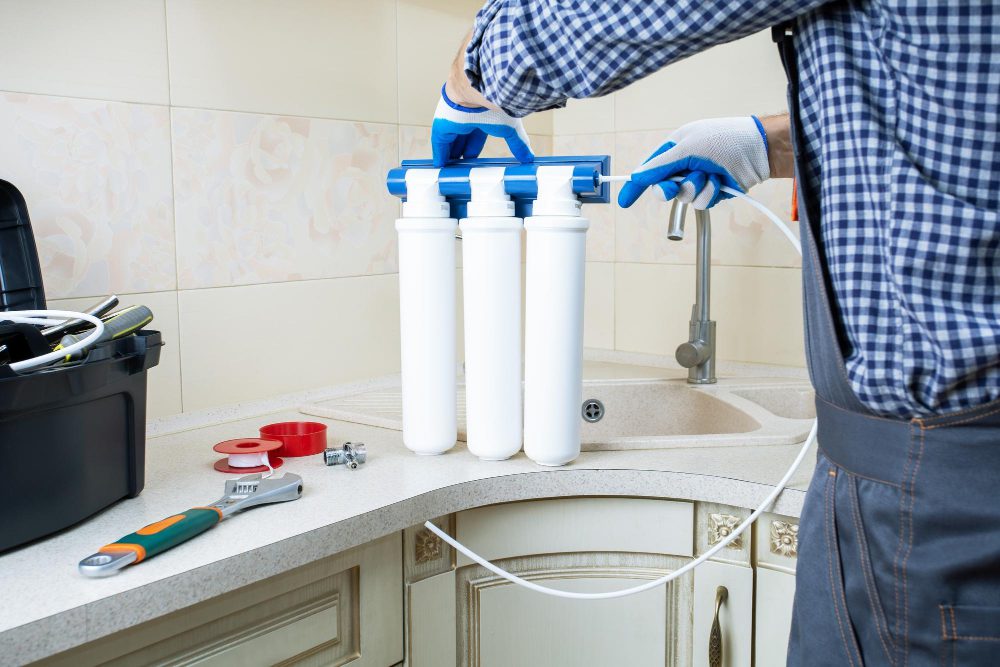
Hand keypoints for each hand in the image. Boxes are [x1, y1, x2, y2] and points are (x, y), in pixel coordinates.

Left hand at [431, 84, 533, 166]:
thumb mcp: (510, 128)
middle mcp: (466, 116)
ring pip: (450, 140)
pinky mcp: (442, 124)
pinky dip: (440, 154)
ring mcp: (453, 119)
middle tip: (460, 165)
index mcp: (481, 114)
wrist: (479, 88)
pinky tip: (440, 164)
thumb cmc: (496, 101)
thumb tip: (529, 157)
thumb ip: (518, 143)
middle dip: (461, 151)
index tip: (473, 159)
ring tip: (450, 168)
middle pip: (461, 138)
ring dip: (450, 154)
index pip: (476, 134)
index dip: (474, 147)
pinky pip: (439, 142)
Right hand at [618, 116, 769, 209]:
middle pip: (664, 188)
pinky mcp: (713, 192)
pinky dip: (710, 193)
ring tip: (711, 174)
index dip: (637, 184)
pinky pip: (702, 202)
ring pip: (684, 197)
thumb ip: (660, 165)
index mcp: (675, 147)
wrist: (759, 150)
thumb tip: (637, 176)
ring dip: (696, 188)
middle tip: (676, 185)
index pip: (649, 168)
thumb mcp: (687, 148)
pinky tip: (721, 182)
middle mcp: (685, 164)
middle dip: (672, 188)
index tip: (624, 201)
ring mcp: (699, 179)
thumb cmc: (725, 140)